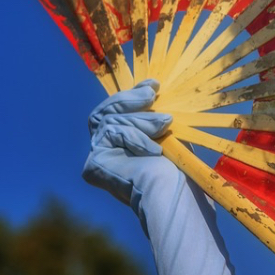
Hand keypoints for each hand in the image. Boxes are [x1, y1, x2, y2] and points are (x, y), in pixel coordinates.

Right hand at [81, 79, 238, 274]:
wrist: (175, 192)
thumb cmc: (181, 168)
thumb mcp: (169, 133)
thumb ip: (155, 113)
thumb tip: (153, 86)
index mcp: (126, 141)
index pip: (118, 109)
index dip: (132, 92)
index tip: (154, 82)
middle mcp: (109, 150)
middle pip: (106, 110)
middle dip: (129, 98)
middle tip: (152, 94)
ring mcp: (100, 157)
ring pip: (110, 119)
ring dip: (141, 120)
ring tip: (164, 125)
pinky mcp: (94, 165)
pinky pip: (110, 134)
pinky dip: (134, 138)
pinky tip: (152, 151)